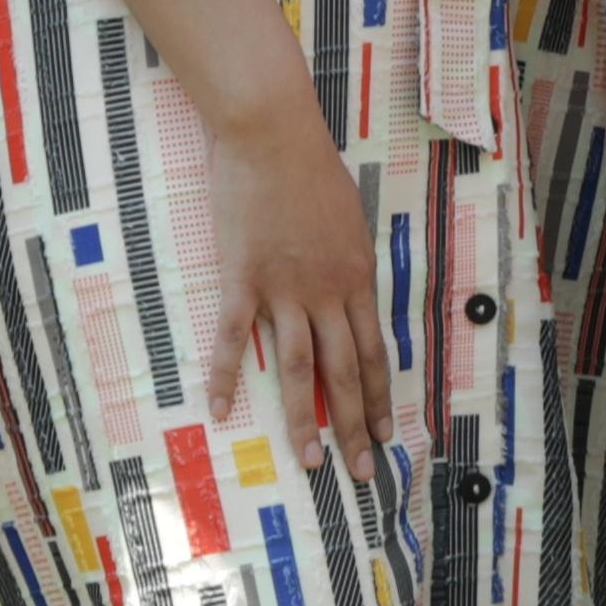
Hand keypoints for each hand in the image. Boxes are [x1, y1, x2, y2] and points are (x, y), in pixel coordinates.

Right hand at [229, 123, 395, 452]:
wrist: (272, 134)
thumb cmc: (313, 168)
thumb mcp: (350, 218)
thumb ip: (350, 263)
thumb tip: (352, 292)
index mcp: (356, 278)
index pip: (374, 352)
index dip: (380, 397)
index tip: (386, 434)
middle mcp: (326, 292)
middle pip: (344, 372)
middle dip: (354, 426)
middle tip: (359, 471)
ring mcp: (283, 289)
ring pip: (297, 368)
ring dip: (303, 419)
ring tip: (309, 460)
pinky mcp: (241, 279)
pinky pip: (233, 337)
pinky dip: (225, 376)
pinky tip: (219, 410)